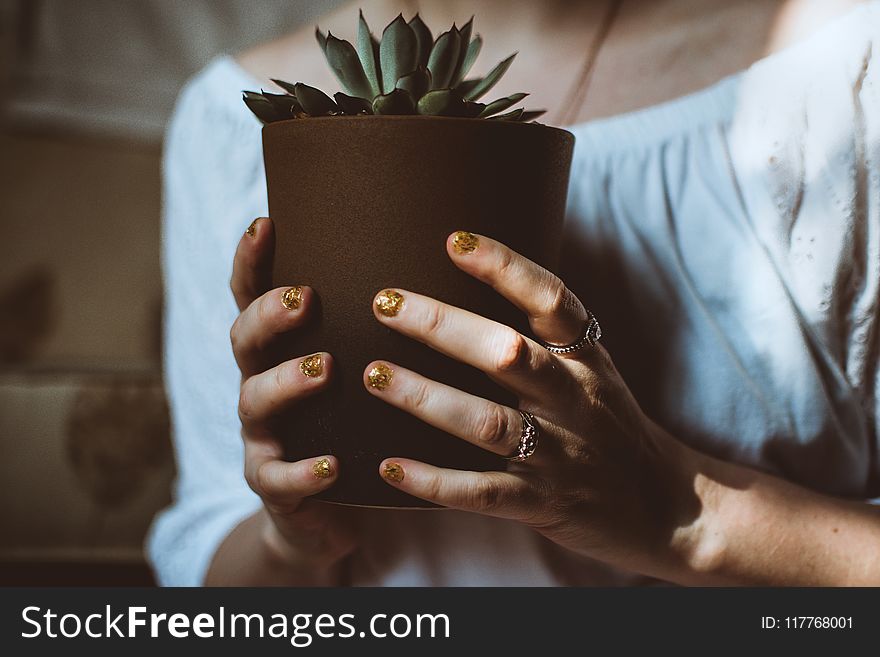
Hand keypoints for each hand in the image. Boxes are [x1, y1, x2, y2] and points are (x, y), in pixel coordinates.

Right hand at [229, 217, 357, 580]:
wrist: (335, 511)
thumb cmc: (358, 427)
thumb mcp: (362, 373)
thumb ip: (374, 330)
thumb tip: (433, 264)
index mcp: (281, 351)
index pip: (254, 295)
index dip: (252, 260)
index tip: (267, 222)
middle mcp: (261, 384)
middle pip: (246, 339)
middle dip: (270, 315)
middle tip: (306, 298)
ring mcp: (262, 436)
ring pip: (255, 401)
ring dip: (287, 381)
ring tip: (325, 368)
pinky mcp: (274, 487)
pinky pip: (277, 478)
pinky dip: (302, 470)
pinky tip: (332, 464)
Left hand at [364, 231, 701, 579]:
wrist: (668, 507)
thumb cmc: (610, 427)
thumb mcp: (592, 372)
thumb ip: (545, 340)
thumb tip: (468, 292)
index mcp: (586, 360)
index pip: (551, 300)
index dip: (506, 267)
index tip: (454, 241)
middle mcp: (574, 400)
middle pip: (508, 354)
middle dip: (443, 327)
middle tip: (385, 304)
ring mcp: (560, 454)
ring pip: (486, 422)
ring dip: (426, 397)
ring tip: (374, 375)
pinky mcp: (544, 503)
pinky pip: (482, 492)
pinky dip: (433, 480)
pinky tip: (389, 467)